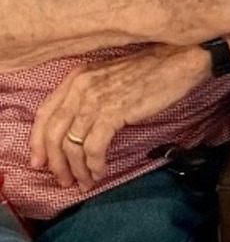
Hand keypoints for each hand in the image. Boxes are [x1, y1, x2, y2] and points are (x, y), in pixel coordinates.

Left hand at [29, 45, 206, 190]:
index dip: (37, 142)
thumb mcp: (110, 77)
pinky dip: (94, 165)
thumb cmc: (150, 70)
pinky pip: (93, 148)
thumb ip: (89, 96)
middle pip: (53, 133)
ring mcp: (96, 99)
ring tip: (86, 181)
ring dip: (76, 169)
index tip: (40, 162)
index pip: (44, 114)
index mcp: (78, 77)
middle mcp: (81, 86)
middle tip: (64, 180)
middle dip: (56, 163)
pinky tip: (101, 171)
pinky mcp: (114, 112)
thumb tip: (77, 130)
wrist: (179, 61)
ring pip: (71, 144)